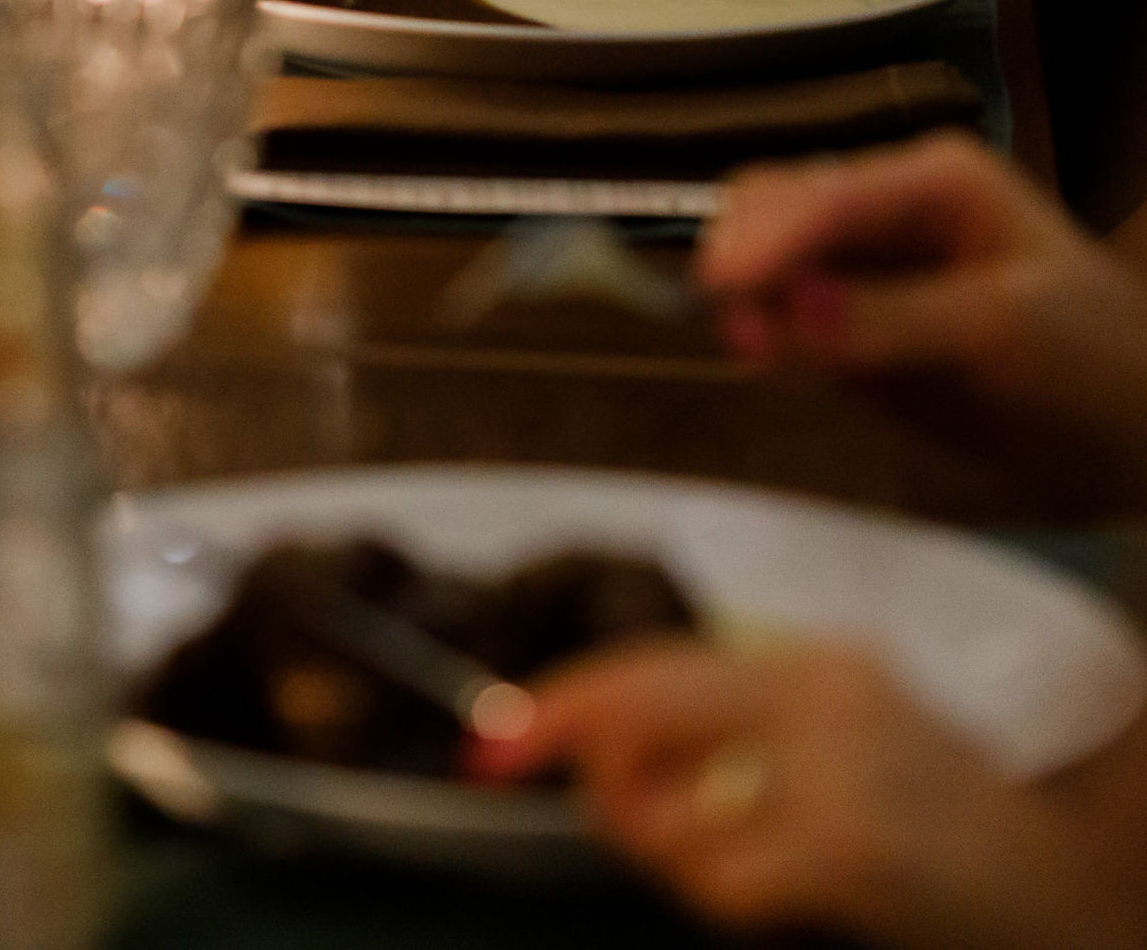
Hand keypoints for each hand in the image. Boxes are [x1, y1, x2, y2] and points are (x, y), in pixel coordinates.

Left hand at [488, 636, 1145, 946]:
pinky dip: (721, 897)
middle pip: (647, 698)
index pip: (663, 657)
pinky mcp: (844, 845)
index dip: (569, 693)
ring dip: (668, 853)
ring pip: (671, 810)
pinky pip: (721, 881)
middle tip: (503, 762)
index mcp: (816, 659)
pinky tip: (776, 897)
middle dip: (566, 737)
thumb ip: (738, 735)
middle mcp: (822, 690)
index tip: (500, 728)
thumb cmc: (937, 829)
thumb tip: (607, 754)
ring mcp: (834, 766)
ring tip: (735, 869)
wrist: (1055, 884)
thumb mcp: (841, 746)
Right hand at [701, 132, 1146, 479]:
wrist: (1130, 431)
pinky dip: (765, 329)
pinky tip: (762, 354)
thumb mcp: (1003, 329)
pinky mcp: (852, 325)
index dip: (770, 236)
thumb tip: (784, 313)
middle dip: (747, 254)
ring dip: (748, 293)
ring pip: (771, 254)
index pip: (830, 195)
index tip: (719, 284)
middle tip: (733, 325)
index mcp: (934, 179)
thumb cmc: (1091, 359)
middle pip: (781, 205)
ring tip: (749, 346)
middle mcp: (888, 208)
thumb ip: (890, 318)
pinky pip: (787, 314)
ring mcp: (867, 266)